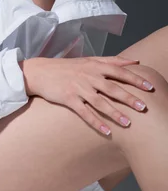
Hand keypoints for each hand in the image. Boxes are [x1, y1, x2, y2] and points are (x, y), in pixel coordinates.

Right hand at [21, 56, 153, 134]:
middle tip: (143, 107)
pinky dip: (96, 122)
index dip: (134, 78)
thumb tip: (134, 61)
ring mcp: (78, 88)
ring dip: (114, 113)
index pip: (118, 70)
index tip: (149, 86)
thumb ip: (111, 61)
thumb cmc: (68, 67)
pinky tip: (106, 131)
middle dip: (128, 97)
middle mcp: (88, 76)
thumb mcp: (89, 60)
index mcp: (94, 65)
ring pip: (99, 102)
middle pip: (112, 87)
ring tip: (128, 123)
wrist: (41, 71)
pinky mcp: (68, 99)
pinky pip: (84, 113)